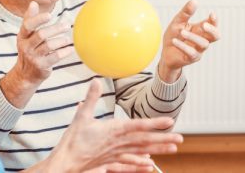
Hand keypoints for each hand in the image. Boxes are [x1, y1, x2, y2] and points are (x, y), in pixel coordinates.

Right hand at [0, 1, 73, 107]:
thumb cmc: (30, 49)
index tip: (50, 15)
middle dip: (56, 29)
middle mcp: (25, 46)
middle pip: (41, 34)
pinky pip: (55, 56)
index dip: (38, 19)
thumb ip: (31, 19)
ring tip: (69, 39)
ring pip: (49, 45)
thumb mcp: (27, 35)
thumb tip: (33, 2)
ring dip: (62, 40)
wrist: (25, 74)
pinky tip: (71, 49)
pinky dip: (65, 51)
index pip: (28, 25)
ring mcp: (33, 57)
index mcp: (22, 36)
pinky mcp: (41, 66)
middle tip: (67, 25)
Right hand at [45, 79, 183, 171]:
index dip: (154, 123)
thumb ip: (91, 98)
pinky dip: (140, 165)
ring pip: (141, 152)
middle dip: (163, 139)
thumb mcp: (81, 116)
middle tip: (180, 138)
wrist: (64, 164)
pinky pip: (129, 164)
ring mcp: (116, 155)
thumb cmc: (72, 140)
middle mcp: (118, 143)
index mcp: (113, 130)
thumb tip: (96, 80)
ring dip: (158, 150)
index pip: (138, 126)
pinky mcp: (112, 163)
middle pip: (145, 141)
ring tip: (173, 149)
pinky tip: (150, 165)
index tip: (169, 121)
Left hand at [158, 0, 219, 82]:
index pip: (213, 24)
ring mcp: (198, 50)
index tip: (212, 14)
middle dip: (212, 30)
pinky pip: (191, 52)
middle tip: (204, 25)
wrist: (166, 53)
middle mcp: (202, 39)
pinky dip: (183, 46)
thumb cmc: (174, 36)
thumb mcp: (177, 22)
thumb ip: (186, 13)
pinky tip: (175, 41)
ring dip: (193, 37)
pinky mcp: (191, 58)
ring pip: (204, 44)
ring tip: (181, 32)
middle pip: (216, 36)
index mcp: (200, 29)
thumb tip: (194, 1)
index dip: (214, 20)